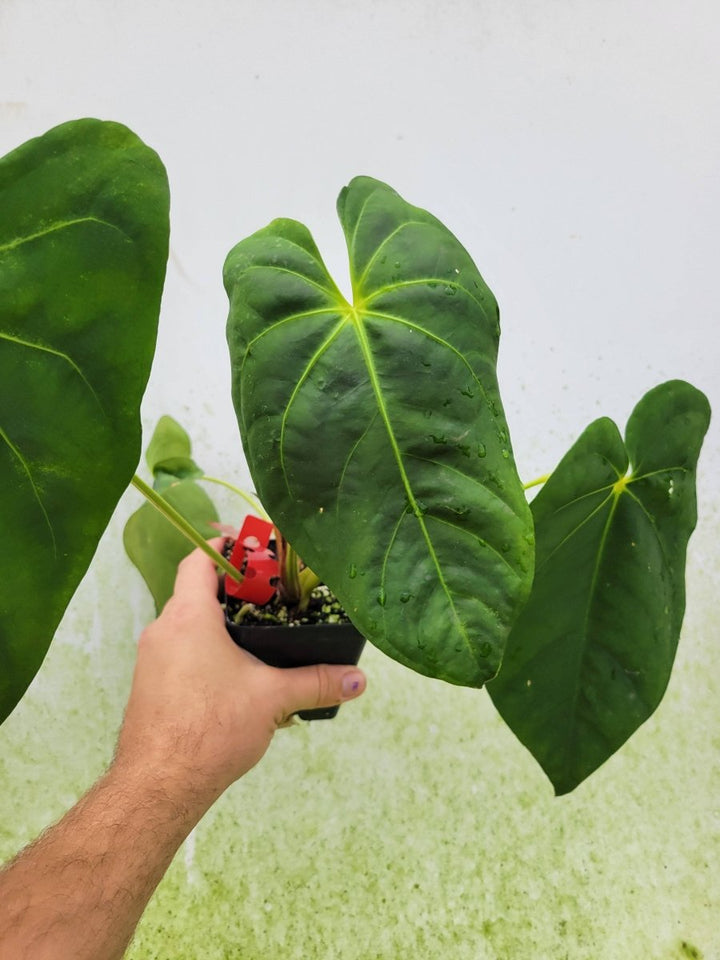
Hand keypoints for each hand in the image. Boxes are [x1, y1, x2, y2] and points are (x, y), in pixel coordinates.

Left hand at [113, 540, 365, 811]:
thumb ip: (317, 682)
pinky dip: (207, 652)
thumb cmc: (211, 727)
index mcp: (188, 616)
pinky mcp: (150, 687)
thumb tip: (359, 680)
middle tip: (273, 595)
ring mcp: (152, 659)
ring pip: (188, 625)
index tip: (254, 545)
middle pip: (196, 591)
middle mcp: (163, 629)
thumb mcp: (272, 699)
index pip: (199, 559)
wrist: (157, 786)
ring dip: (220, 624)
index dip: (225, 545)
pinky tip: (237, 677)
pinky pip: (180, 653)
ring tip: (261, 637)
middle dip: (234, 589)